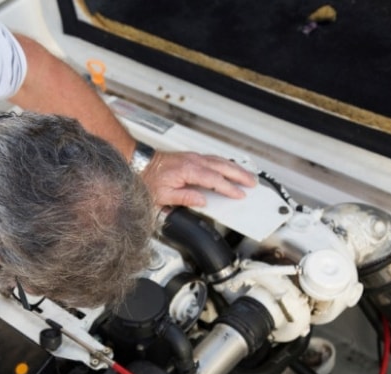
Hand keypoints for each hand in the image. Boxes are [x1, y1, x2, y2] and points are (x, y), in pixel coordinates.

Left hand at [140, 151, 257, 206]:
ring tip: (246, 175)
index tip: (239, 194)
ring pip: (219, 160)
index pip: (215, 180)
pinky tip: (229, 167)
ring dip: (235, 168)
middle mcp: (193, 161)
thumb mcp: (164, 195)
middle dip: (240, 175)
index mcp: (188, 170)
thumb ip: (185, 198)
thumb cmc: (147, 177)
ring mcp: (192, 157)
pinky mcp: (190, 156)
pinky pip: (213, 158)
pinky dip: (224, 163)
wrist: (138, 161)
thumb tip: (202, 201)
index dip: (229, 188)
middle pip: (222, 167)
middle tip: (252, 182)